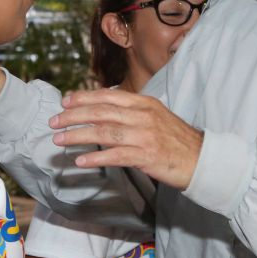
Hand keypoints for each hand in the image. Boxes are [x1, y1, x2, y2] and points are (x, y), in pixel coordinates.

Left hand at [49, 89, 203, 189]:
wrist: (202, 159)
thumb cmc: (176, 139)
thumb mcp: (155, 116)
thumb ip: (131, 111)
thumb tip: (103, 109)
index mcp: (144, 103)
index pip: (108, 96)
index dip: (84, 97)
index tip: (65, 101)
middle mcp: (143, 116)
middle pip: (101, 112)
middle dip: (74, 116)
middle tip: (54, 121)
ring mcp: (145, 136)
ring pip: (104, 132)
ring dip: (78, 136)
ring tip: (59, 140)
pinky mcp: (146, 156)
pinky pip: (115, 156)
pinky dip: (96, 158)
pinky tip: (80, 161)